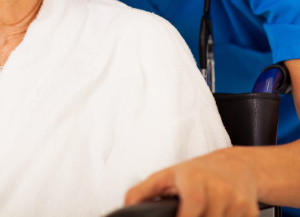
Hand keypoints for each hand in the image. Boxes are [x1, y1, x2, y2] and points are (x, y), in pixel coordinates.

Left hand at [124, 147, 259, 216]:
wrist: (236, 166)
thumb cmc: (196, 173)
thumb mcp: (167, 176)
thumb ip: (144, 192)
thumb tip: (126, 207)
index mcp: (194, 179)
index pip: (194, 204)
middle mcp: (218, 188)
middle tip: (190, 215)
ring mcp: (237, 202)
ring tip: (202, 213)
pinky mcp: (251, 213)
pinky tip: (218, 215)